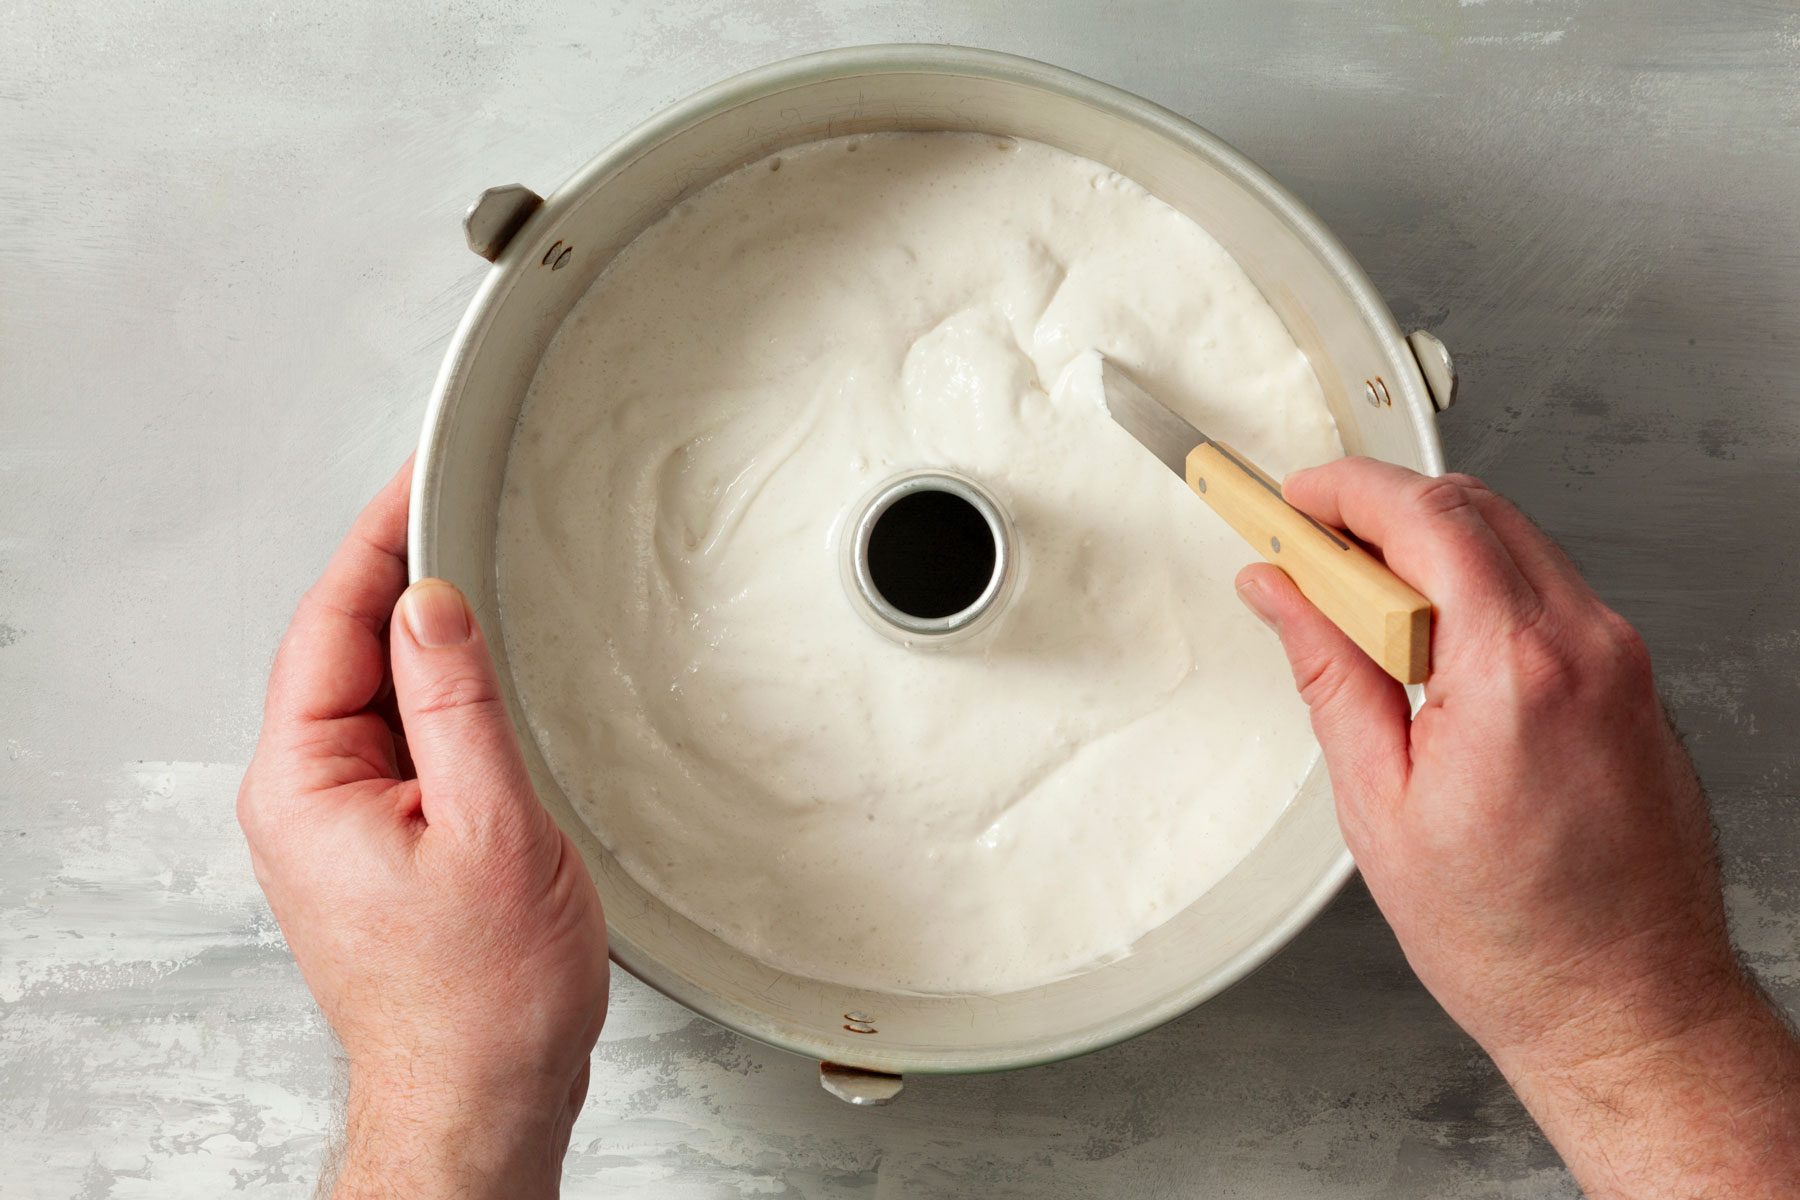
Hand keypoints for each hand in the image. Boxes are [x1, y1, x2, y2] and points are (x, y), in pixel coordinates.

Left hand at [238, 462, 606, 1199]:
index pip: (331, 623)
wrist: (484, 1092)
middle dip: (399, 571)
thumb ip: (454, 704)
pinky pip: (400, 735)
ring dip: (422, 629)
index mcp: (307, 785)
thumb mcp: (488, 825)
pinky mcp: (382, 841)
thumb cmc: (484, 994)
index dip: (378, 541)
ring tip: (473, 567)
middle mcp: (307, 798)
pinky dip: (438, 687)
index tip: (420, 480)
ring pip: (374, 691)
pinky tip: (477, 669)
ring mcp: (341, 822)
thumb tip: (431, 602)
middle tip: (458, 503)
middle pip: (344, 647)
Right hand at [1237, 458, 1799, 1198]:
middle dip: (1380, 507)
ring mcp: (1622, 660)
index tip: (1292, 500)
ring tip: (1359, 609)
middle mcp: (1588, 648)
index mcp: (1517, 672)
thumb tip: (1281, 594)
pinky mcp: (1632, 681)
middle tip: (1309, 548)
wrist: (1627, 1006)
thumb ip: (1327, 672)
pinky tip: (1427, 641)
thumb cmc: (1517, 938)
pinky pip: (1544, 589)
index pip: (1427, 518)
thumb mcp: (1379, 803)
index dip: (1345, 491)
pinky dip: (1476, 585)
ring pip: (1512, 542)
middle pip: (1474, 509)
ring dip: (1428, 547)